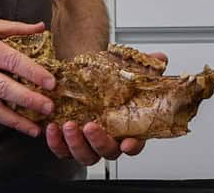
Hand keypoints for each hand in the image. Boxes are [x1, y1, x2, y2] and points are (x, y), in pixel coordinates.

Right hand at [0, 16, 55, 138]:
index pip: (12, 61)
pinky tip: (15, 123)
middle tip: (49, 107)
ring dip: (15, 120)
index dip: (33, 72)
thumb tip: (42, 28)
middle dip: (28, 100)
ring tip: (35, 128)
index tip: (51, 82)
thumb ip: (15, 28)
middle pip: (4, 88)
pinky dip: (0, 118)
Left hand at [45, 51, 167, 164]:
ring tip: (69, 125)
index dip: (133, 146)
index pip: (135, 144)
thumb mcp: (128, 71)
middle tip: (91, 126)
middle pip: (107, 153)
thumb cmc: (110, 80)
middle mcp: (109, 140)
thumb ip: (145, 67)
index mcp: (127, 129)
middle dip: (98, 142)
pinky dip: (56, 143)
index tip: (128, 143)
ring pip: (84, 155)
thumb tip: (160, 58)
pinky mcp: (68, 142)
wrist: (86, 79)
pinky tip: (53, 128)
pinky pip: (62, 151)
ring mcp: (88, 144)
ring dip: (76, 144)